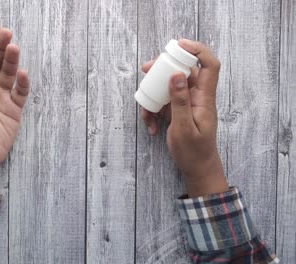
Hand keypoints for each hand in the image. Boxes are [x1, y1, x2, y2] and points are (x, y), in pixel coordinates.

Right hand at [140, 39, 227, 196]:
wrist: (196, 169)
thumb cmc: (194, 152)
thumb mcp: (184, 128)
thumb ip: (180, 101)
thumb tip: (177, 75)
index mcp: (204, 99)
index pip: (209, 65)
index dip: (197, 50)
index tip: (178, 45)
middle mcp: (196, 97)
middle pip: (183, 72)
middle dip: (163, 70)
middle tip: (146, 70)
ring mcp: (186, 104)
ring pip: (169, 88)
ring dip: (153, 97)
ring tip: (146, 114)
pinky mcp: (177, 112)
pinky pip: (163, 103)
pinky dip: (153, 112)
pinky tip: (150, 126)